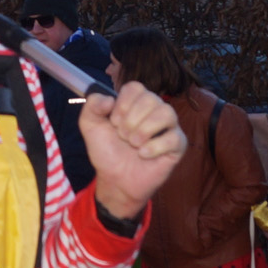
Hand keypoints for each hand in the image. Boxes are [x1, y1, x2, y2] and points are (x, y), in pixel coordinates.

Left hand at [81, 81, 185, 219]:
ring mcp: (168, 127)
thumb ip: (92, 105)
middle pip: (151, 98)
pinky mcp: (177, 146)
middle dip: (131, 119)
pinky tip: (143, 154)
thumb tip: (109, 99)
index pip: (135, 87)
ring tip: (133, 144)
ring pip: (167, 113)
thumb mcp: (90, 125)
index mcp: (135, 102)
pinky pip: (175, 137)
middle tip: (123, 136)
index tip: (114, 122)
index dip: (122, 104)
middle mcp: (154, 110)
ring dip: (145, 130)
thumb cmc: (107, 150)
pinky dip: (155, 147)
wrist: (115, 179)